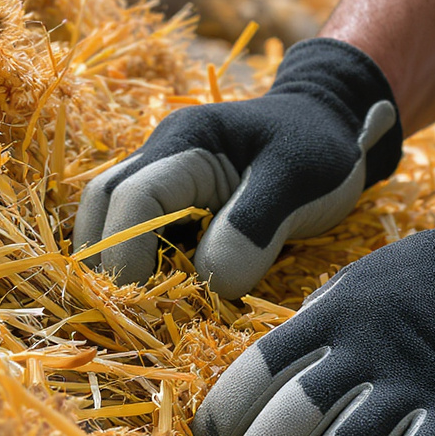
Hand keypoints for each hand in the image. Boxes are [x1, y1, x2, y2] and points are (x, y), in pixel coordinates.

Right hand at [72, 38, 401, 298]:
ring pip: (111, 220)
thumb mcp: (298, 182)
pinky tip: (170, 294)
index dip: (128, 251)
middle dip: (107, 259)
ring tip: (149, 307)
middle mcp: (162, 154)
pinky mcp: (175, 202)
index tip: (146, 300)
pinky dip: (143, 265)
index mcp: (188, 141)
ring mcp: (163, 177)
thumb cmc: (320, 149)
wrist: (331, 125)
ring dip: (120, 264)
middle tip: (133, 310)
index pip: (132, 196)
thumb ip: (254, 228)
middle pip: (102, 205)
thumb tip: (211, 281)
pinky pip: (140, 233)